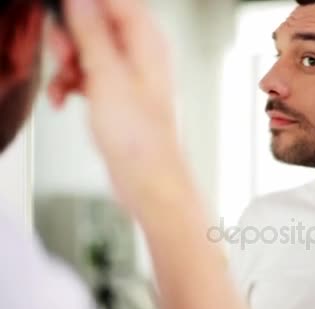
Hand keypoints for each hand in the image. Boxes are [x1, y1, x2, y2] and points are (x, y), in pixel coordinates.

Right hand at [49, 0, 183, 212]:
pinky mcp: (117, 95)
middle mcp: (141, 55)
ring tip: (65, 84)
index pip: (117, 2)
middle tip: (65, 57)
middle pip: (97, 23)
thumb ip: (92, 32)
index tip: (66, 16)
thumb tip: (82, 0)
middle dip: (72, 37)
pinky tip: (62, 99)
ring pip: (88, 50)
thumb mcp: (108, 77)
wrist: (148, 180)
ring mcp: (128, 76)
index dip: (87, 4)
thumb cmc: (142, 139)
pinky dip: (71, 84)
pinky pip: (87, 75)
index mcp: (148, 42)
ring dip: (67, 64)